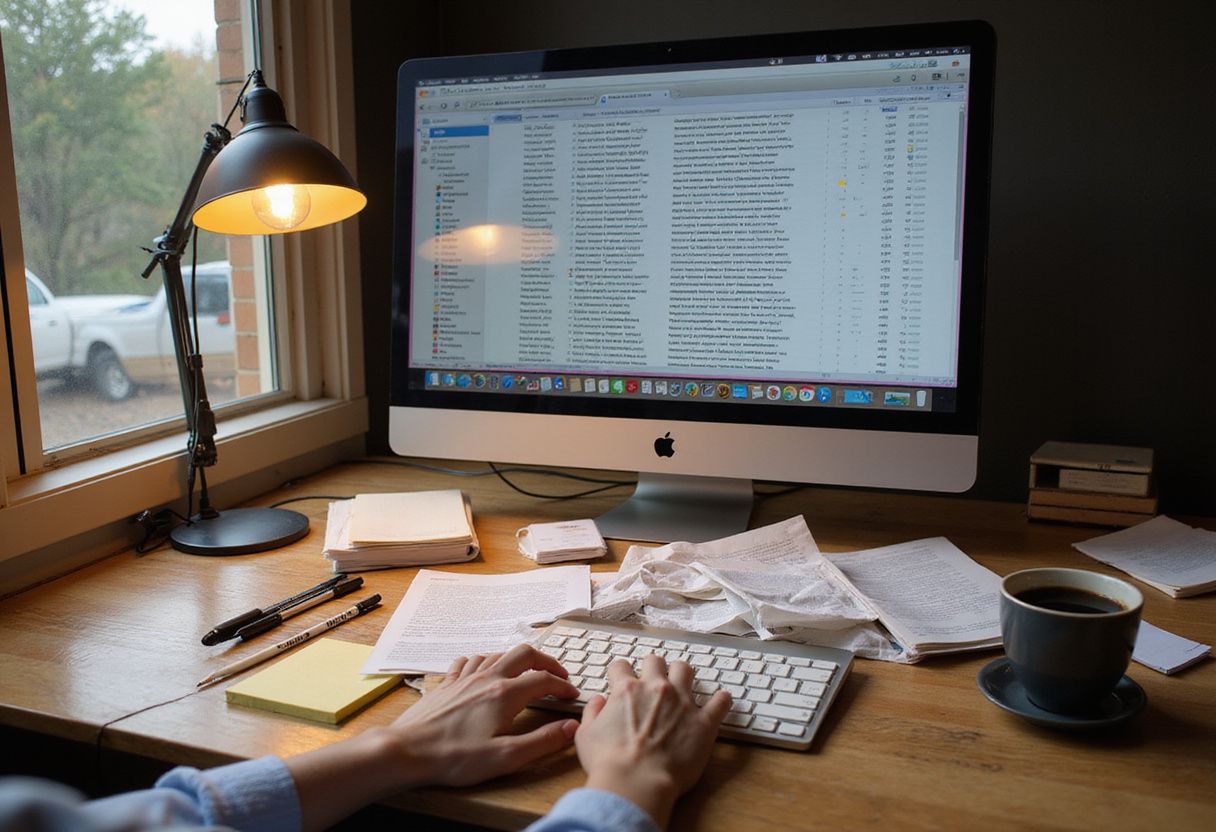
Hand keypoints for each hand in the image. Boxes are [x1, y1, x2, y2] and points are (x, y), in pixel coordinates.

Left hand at [386, 643, 581, 785]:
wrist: (408, 751)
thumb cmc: (455, 757)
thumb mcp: (506, 757)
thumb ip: (542, 740)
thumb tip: (571, 727)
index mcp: (504, 695)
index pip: (544, 680)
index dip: (563, 686)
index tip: (571, 696)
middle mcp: (486, 679)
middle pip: (523, 654)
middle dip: (545, 661)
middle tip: (557, 674)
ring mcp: (464, 678)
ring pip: (497, 654)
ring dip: (516, 660)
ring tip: (525, 673)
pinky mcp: (446, 684)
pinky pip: (468, 660)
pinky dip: (483, 661)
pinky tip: (482, 671)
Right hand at [575, 654, 730, 828]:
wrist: (636, 782)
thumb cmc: (609, 763)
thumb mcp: (585, 735)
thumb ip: (591, 712)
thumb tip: (597, 701)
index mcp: (626, 690)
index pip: (621, 666)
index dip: (620, 672)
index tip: (622, 679)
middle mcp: (655, 689)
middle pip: (655, 661)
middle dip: (652, 668)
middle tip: (653, 680)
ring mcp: (682, 703)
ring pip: (686, 670)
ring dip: (682, 674)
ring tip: (683, 682)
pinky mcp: (703, 722)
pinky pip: (720, 702)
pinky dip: (722, 700)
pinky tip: (722, 699)